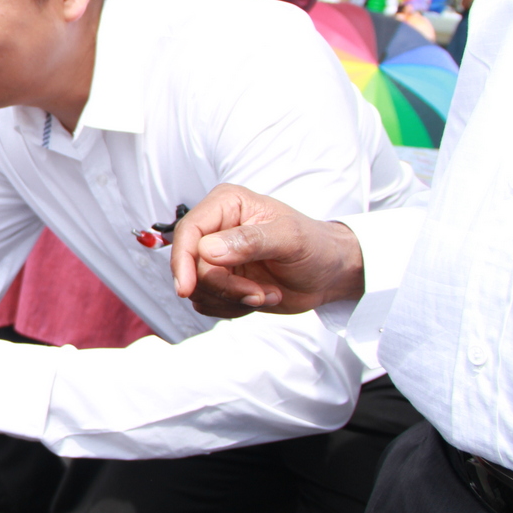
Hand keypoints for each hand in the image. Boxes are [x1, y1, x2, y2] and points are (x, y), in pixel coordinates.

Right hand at [169, 184, 365, 317]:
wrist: (330, 273)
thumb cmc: (317, 246)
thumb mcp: (290, 239)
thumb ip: (250, 240)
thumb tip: (208, 249)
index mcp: (227, 205)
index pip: (189, 231)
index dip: (183, 261)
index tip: (186, 289)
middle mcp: (215, 229)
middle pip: (192, 266)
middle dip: (224, 287)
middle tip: (259, 294)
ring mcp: (215, 257)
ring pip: (198, 288)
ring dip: (233, 299)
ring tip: (267, 293)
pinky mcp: (219, 281)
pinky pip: (207, 303)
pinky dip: (233, 308)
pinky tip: (260, 297)